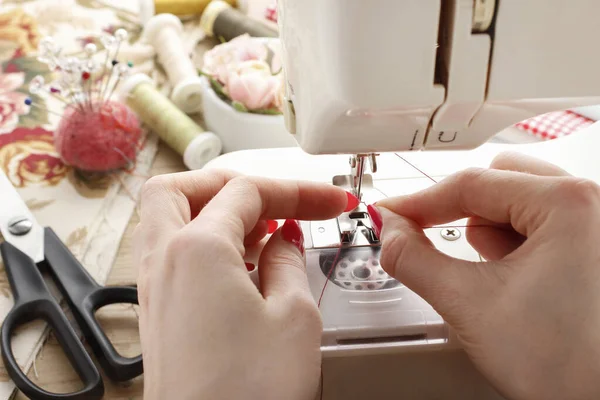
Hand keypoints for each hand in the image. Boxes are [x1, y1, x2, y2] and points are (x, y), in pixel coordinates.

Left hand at [133, 170, 349, 399]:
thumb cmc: (247, 395)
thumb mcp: (294, 317)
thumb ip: (289, 262)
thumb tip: (285, 240)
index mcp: (196, 249)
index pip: (247, 191)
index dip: (296, 190)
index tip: (330, 201)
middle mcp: (164, 263)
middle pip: (183, 190)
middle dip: (232, 185)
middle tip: (274, 200)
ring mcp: (155, 290)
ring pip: (172, 221)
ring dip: (217, 213)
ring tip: (265, 231)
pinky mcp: (160, 315)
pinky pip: (176, 256)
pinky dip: (207, 245)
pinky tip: (244, 266)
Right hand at [374, 153, 599, 399]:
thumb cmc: (567, 365)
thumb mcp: (468, 303)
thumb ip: (412, 258)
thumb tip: (388, 230)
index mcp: (568, 204)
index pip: (471, 183)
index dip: (419, 202)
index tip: (390, 215)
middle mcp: (592, 205)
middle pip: (499, 179)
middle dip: (462, 211)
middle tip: (431, 237)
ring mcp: (594, 227)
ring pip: (518, 200)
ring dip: (488, 230)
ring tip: (491, 277)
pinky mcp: (591, 248)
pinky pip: (538, 224)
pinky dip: (511, 243)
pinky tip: (511, 281)